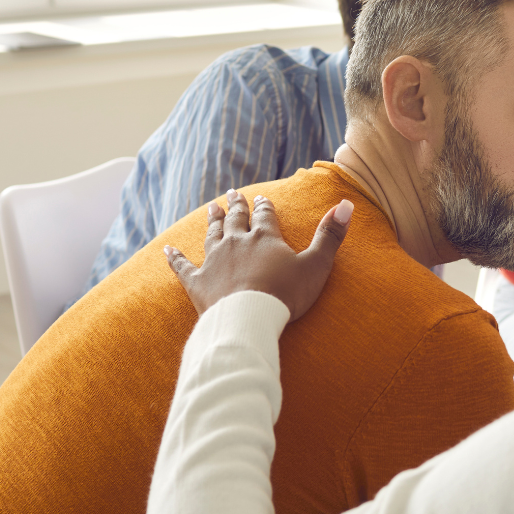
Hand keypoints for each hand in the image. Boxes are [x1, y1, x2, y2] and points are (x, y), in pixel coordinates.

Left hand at [165, 188, 352, 321]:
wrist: (249, 318)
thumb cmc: (286, 294)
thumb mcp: (316, 265)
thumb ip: (330, 235)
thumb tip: (346, 204)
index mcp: (265, 238)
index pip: (265, 216)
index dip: (264, 206)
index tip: (261, 197)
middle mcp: (237, 243)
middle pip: (235, 219)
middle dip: (235, 206)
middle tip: (232, 194)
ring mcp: (214, 261)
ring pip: (212, 234)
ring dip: (212, 220)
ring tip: (211, 208)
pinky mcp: (198, 282)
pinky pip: (182, 266)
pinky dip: (174, 257)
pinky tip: (167, 248)